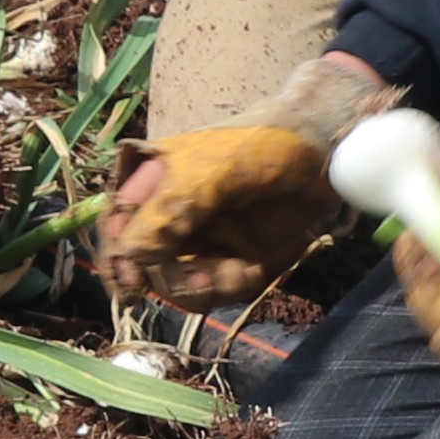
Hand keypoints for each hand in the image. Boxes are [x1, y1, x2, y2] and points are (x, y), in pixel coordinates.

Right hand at [95, 55, 385, 311]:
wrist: (323, 157)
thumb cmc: (261, 146)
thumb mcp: (212, 173)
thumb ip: (170, 211)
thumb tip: (131, 253)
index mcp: (149, 183)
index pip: (115, 224)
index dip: (117, 257)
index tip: (131, 284)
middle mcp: (166, 215)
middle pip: (143, 265)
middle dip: (175, 276)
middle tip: (206, 281)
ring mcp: (196, 241)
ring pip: (176, 285)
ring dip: (205, 286)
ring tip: (238, 273)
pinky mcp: (226, 262)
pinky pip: (213, 292)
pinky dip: (230, 287)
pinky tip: (251, 269)